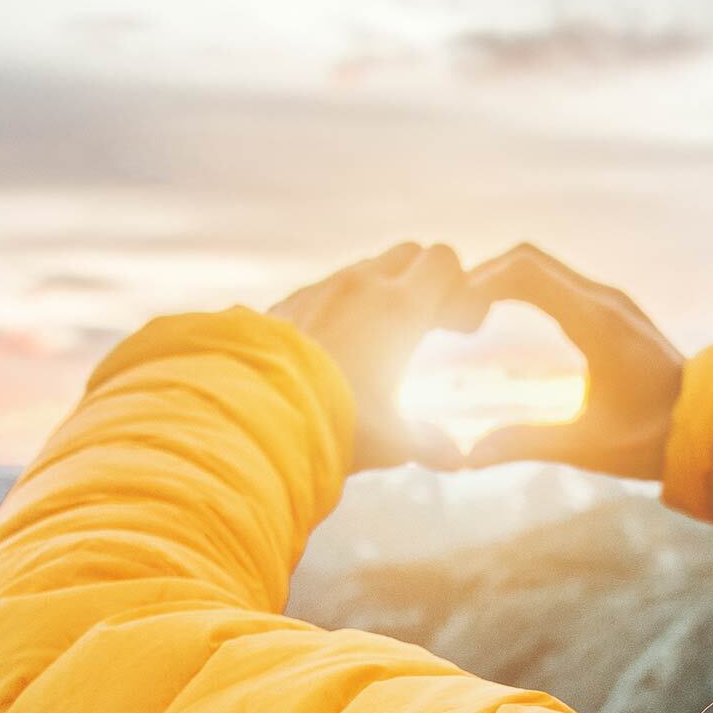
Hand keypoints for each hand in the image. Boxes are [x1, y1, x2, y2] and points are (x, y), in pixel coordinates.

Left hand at [270, 243, 478, 472]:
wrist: (254, 414)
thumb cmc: (334, 425)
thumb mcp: (392, 442)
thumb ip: (429, 441)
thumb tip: (455, 457)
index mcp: (401, 308)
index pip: (445, 262)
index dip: (458, 288)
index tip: (456, 327)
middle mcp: (362, 286)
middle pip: (409, 254)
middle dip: (423, 281)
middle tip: (422, 327)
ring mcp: (321, 290)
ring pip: (365, 269)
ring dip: (381, 292)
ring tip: (375, 342)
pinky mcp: (288, 303)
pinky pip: (326, 289)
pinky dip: (341, 305)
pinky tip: (332, 348)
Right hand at [458, 244, 683, 479]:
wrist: (712, 425)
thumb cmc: (652, 439)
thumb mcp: (585, 447)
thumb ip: (523, 444)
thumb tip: (465, 458)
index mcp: (595, 322)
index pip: (523, 271)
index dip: (477, 283)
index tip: (451, 319)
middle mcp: (603, 300)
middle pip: (525, 260)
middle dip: (479, 279)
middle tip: (449, 318)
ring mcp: (608, 301)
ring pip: (540, 267)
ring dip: (498, 282)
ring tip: (465, 320)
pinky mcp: (610, 310)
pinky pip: (555, 282)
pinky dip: (519, 289)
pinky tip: (498, 321)